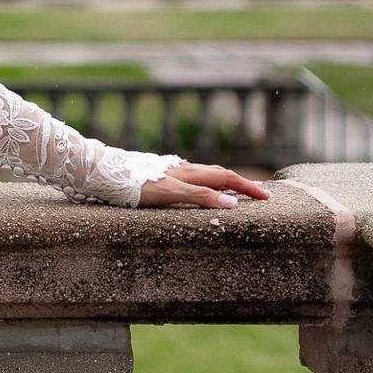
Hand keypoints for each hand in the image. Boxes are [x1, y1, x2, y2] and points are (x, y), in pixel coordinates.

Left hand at [139, 160, 270, 210]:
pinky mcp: (163, 174)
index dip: (247, 188)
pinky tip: (200, 187)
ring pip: (206, 174)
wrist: (106, 172)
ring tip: (236, 189)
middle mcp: (185, 169)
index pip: (227, 178)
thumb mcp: (171, 193)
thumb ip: (200, 197)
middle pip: (220, 174)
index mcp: (191, 173)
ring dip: (225, 181)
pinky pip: (193, 177)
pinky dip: (207, 182)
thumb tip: (231, 203)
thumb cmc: (137, 185)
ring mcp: (173, 170)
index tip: (266, 196)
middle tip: (259, 194)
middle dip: (241, 183)